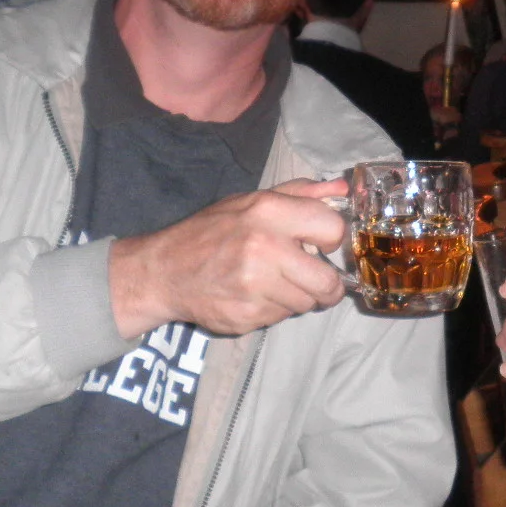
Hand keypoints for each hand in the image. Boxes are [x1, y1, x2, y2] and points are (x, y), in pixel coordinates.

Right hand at [109, 177, 347, 339]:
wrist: (164, 270)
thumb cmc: (210, 232)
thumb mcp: (249, 201)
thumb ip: (298, 194)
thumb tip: (341, 189)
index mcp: (267, 212)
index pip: (332, 228)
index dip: (333, 239)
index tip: (323, 245)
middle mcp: (263, 248)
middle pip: (326, 282)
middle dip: (327, 285)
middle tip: (316, 281)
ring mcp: (254, 286)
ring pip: (306, 303)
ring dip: (297, 297)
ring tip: (273, 283)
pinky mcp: (246, 316)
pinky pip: (281, 318)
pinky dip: (274, 310)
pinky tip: (253, 296)